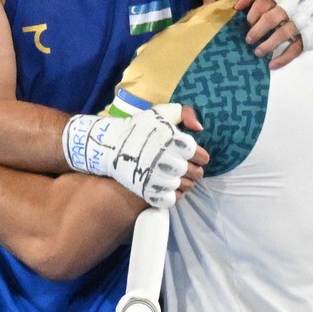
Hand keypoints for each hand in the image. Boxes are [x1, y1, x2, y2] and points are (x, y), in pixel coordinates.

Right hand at [61, 104, 208, 208]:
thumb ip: (185, 113)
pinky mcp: (146, 189)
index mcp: (170, 139)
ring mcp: (154, 176)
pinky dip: (174, 195)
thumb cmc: (140, 128)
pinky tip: (171, 188)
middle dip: (196, 171)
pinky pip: (169, 199)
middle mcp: (164, 158)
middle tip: (192, 169)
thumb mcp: (162, 113)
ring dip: (186, 183)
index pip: (197, 153)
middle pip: (192, 172)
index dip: (201, 156)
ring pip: (183, 186)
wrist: (110, 145)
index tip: (198, 156)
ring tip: (182, 178)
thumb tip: (199, 128)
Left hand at [238, 0, 312, 69]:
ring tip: (258, 53)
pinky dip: (284, 58)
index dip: (252, 14)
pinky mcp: (312, 34)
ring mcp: (304, 21)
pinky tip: (272, 65)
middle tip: (249, 40)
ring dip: (268, 45)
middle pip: (271, 19)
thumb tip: (236, 6)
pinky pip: (296, 48)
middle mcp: (294, 6)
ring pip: (284, 34)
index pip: (263, 3)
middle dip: (257, 31)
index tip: (247, 23)